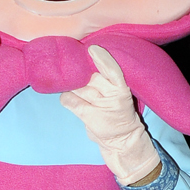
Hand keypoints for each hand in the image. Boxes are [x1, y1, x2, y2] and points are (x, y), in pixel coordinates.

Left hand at [60, 45, 159, 185]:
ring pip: (77, 87)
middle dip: (80, 75)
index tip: (92, 49)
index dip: (102, 59)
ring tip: (74, 90)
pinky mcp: (89, 116)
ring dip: (71, 87)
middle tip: (75, 75)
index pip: (113, 70)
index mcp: (122, 88)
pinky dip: (66, 98)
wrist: (122, 140)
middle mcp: (113, 95)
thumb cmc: (117, 113)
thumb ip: (105, 80)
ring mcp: (101, 106)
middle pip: (89, 76)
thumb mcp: (118, 94)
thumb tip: (82, 64)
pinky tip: (70, 100)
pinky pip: (69, 100)